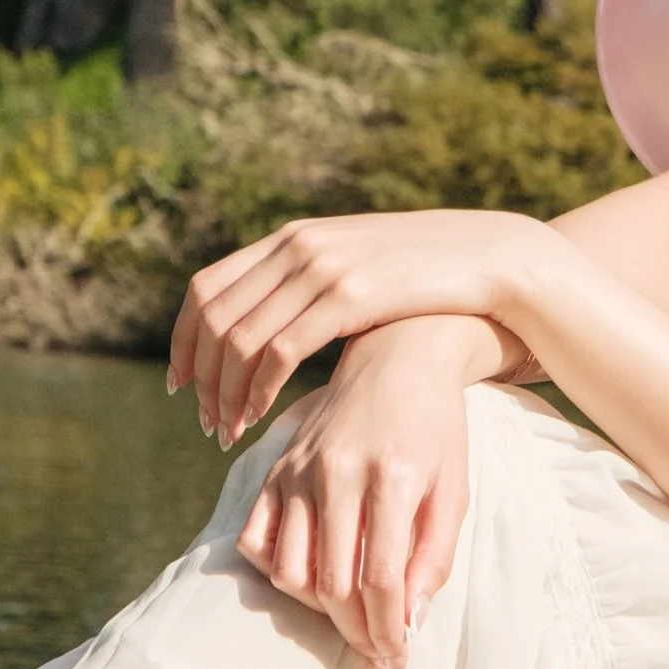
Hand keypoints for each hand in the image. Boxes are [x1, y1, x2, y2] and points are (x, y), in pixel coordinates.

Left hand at [171, 206, 545, 445]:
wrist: (488, 257)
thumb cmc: (424, 273)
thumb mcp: (355, 262)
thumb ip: (311, 278)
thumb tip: (270, 316)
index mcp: (292, 237)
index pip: (206, 287)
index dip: (182, 339)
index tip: (180, 384)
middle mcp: (298, 246)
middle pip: (213, 317)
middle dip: (200, 377)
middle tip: (206, 422)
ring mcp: (322, 268)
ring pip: (239, 339)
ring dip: (224, 393)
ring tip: (229, 431)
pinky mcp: (348, 296)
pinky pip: (279, 350)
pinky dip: (257, 390)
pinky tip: (261, 417)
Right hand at [235, 320, 494, 668]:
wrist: (397, 357)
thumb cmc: (435, 428)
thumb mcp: (454, 488)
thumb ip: (435, 556)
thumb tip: (411, 622)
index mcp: (390, 477)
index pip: (380, 579)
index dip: (387, 631)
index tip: (397, 659)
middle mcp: (336, 473)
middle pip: (332, 585)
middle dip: (357, 632)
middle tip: (378, 652)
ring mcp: (298, 470)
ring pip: (289, 571)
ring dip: (318, 610)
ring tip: (351, 618)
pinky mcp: (275, 469)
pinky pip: (256, 540)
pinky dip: (278, 572)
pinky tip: (312, 581)